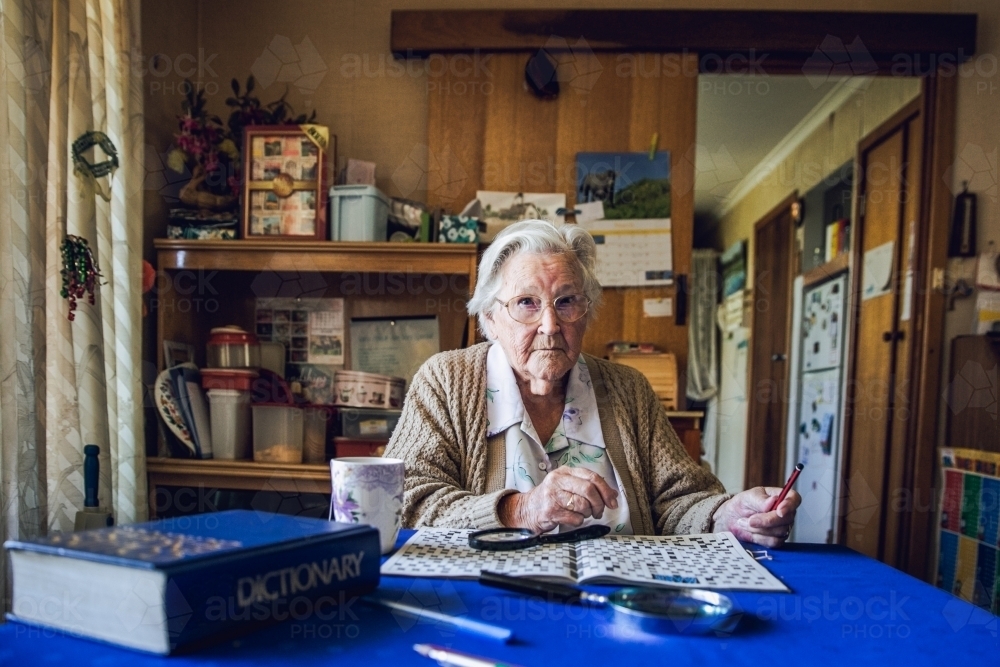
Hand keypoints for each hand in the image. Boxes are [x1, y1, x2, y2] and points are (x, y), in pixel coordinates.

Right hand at [498, 467, 618, 533]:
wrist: (528, 510)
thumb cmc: (552, 498)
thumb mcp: (569, 486)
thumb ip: (590, 487)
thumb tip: (613, 494)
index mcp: (565, 472)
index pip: (592, 476)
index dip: (606, 490)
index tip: (613, 502)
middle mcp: (558, 480)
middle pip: (589, 490)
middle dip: (599, 504)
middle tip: (599, 512)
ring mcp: (553, 495)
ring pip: (583, 505)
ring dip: (588, 513)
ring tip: (582, 514)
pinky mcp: (551, 511)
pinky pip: (575, 518)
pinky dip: (578, 521)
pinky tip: (571, 518)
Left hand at [712, 487, 800, 548]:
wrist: (732, 519)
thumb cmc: (742, 504)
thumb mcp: (747, 497)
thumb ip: (760, 500)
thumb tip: (773, 501)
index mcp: (781, 497)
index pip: (794, 499)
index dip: (789, 505)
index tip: (778, 511)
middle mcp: (786, 512)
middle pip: (786, 519)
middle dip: (766, 520)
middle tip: (750, 519)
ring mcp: (783, 527)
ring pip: (779, 532)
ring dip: (758, 529)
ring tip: (745, 522)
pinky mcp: (777, 539)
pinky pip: (773, 542)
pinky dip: (759, 537)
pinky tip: (750, 531)